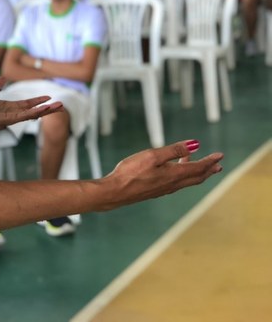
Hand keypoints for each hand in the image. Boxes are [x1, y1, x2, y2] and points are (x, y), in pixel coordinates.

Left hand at [0, 76, 62, 130]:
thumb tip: (4, 77)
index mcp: (9, 106)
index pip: (28, 104)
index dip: (38, 101)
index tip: (49, 97)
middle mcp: (12, 113)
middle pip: (34, 110)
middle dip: (47, 108)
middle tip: (61, 106)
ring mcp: (11, 117)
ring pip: (32, 114)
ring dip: (45, 111)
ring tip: (58, 107)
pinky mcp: (8, 120)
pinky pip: (24, 116)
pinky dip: (35, 113)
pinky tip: (43, 110)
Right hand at [99, 140, 223, 209]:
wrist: (116, 191)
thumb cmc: (132, 172)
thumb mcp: (153, 155)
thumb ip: (174, 150)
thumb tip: (195, 145)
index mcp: (174, 175)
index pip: (198, 168)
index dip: (210, 161)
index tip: (220, 155)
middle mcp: (173, 184)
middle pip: (197, 177)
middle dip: (208, 170)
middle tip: (218, 165)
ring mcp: (165, 188)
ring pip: (188, 180)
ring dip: (198, 173)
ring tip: (202, 166)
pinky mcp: (157, 190)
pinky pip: (178, 182)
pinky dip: (185, 174)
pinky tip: (178, 170)